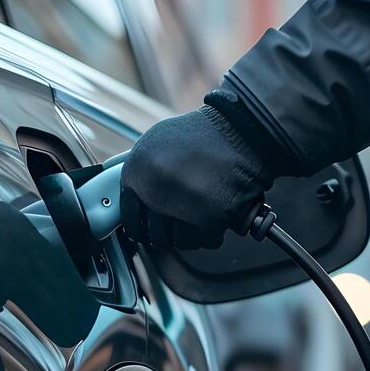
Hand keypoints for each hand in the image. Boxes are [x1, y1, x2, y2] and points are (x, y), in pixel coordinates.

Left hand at [120, 103, 271, 251]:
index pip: (130, 220)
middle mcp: (155, 194)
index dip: (142, 224)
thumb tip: (135, 199)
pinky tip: (215, 212)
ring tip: (200, 210)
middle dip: (169, 230)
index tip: (150, 224)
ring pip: (181, 242)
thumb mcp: (154, 145)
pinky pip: (207, 240)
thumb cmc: (201, 134)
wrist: (239, 128)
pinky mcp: (209, 221)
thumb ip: (141, 175)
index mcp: (136, 174)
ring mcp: (181, 209)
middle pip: (156, 236)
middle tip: (181, 216)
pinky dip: (213, 231)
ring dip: (191, 232)